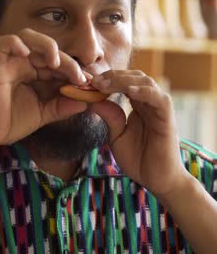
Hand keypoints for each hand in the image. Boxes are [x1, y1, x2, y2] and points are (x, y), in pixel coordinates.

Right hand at [0, 28, 88, 148]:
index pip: (58, 62)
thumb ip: (63, 106)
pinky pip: (1, 44)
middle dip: (68, 62)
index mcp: (34, 73)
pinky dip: (15, 43)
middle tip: (79, 78)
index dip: (75, 70)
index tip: (88, 83)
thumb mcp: (44, 114)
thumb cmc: (12, 123)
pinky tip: (27, 55)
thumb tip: (86, 101)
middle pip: (48, 49)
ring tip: (56, 63)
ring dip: (46, 45)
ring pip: (27, 37)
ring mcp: (9, 63)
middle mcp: (22, 64)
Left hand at [90, 70, 188, 197]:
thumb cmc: (138, 159)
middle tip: (94, 81)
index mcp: (138, 105)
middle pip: (134, 77)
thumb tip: (91, 100)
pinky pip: (159, 99)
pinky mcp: (167, 119)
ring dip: (124, 80)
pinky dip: (144, 92)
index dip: (107, 79)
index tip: (87, 82)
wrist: (156, 180)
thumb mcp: (116, 135)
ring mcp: (159, 109)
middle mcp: (150, 103)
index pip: (124, 82)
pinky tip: (129, 91)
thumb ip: (109, 116)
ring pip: (146, 82)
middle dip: (113, 75)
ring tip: (104, 84)